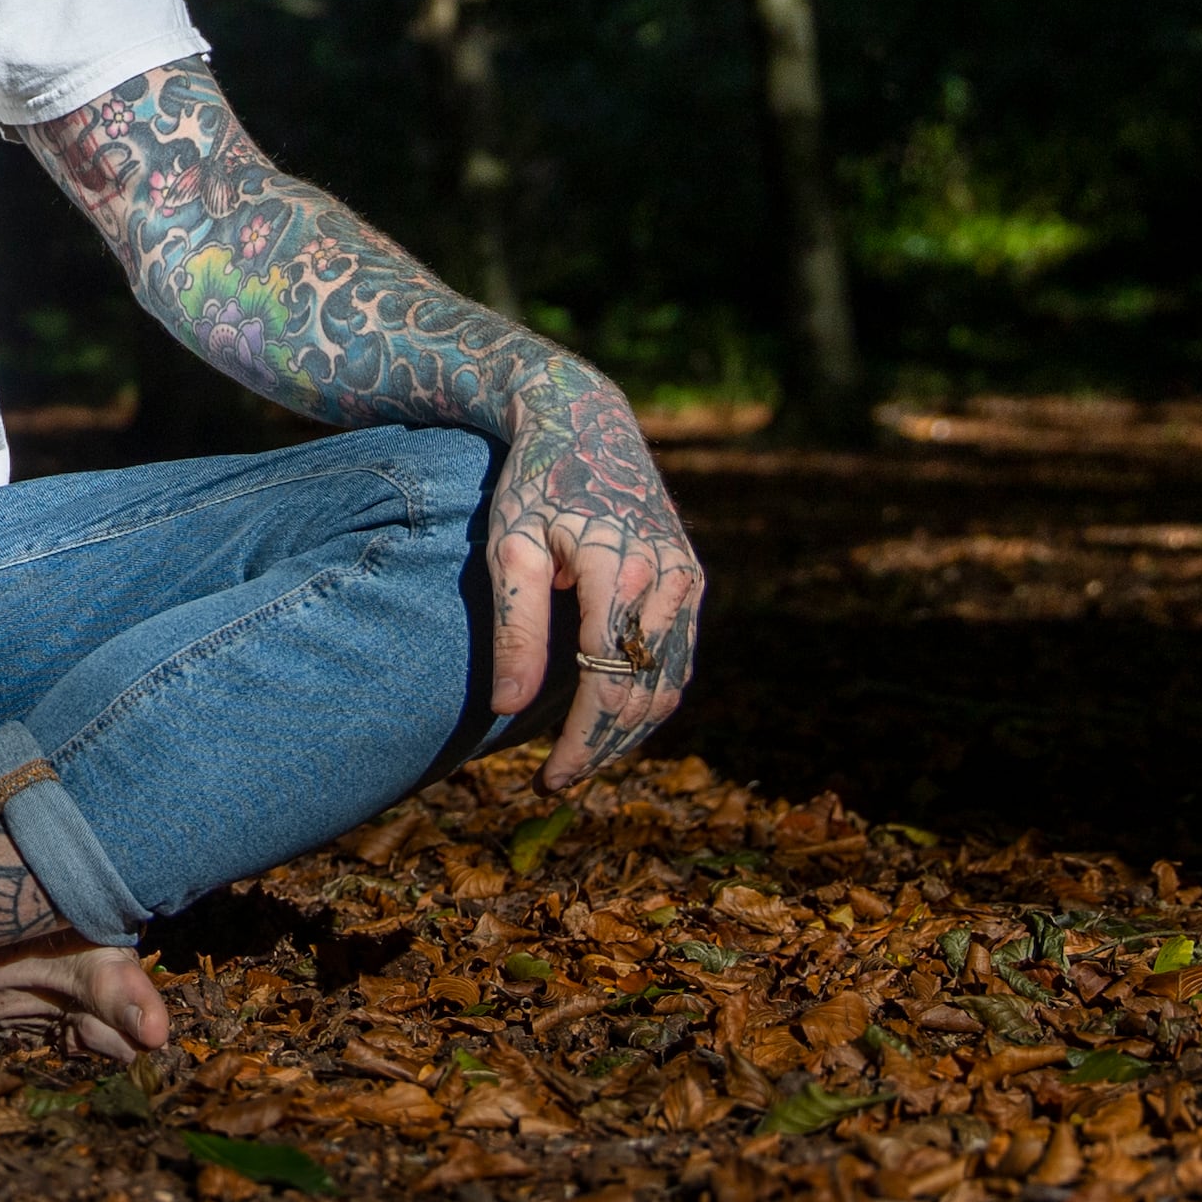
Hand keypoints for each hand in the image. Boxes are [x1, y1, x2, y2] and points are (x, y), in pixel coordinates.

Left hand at [481, 354, 706, 789]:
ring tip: (583, 760)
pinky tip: (613, 719)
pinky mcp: (692, 581)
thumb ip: (516, 626)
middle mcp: (668, 579)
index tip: (548, 779)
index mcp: (621, 570)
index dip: (580, 740)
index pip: (606, 682)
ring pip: (669, 683)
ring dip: (630, 732)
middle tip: (561, 780)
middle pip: (643, 693)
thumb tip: (509, 706)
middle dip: (603, 746)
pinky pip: (679, 659)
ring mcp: (688, 581)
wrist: (586, 420)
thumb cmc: (535, 482)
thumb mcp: (510, 545)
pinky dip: (650, 698)